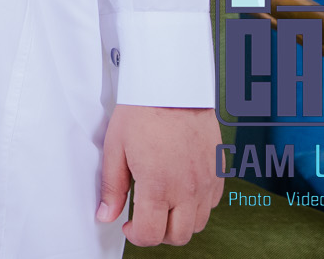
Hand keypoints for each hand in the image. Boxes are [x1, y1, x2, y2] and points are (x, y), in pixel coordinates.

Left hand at [98, 105, 221, 245]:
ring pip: (198, 224)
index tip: (128, 223)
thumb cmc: (143, 112)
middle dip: (158, 233)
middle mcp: (188, 189)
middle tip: (143, 217)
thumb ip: (112, 186)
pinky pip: (211, 204)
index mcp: (159, 186)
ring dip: (179, 221)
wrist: (174, 86)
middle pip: (178, 236)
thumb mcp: (116, 148)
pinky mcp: (218, 172)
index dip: (136, 235)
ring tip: (161, 202)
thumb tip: (105, 215)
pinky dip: (196, 206)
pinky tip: (180, 188)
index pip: (151, 234)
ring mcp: (207, 182)